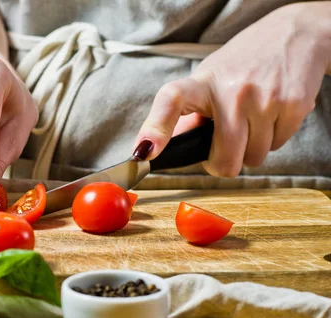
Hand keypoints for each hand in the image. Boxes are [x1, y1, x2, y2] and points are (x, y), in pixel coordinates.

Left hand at [132, 2, 330, 176]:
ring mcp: (264, 99)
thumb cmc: (242, 64)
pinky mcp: (293, 105)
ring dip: (251, 149)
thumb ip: (187, 116)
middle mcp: (231, 91)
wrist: (294, 35)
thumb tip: (161, 148)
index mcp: (201, 83)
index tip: (144, 152)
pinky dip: (274, 138)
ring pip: (253, 159)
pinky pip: (278, 146)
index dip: (155, 130)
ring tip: (252, 120)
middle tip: (225, 142)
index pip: (170, 102)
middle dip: (224, 161)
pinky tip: (271, 114)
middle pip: (224, 160)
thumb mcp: (207, 81)